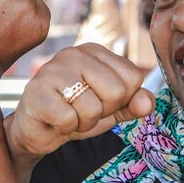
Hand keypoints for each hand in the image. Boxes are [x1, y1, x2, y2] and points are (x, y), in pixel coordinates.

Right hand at [4, 43, 154, 161]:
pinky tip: (54, 120)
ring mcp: (52, 70)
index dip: (121, 100)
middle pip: (117, 91)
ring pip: (93, 108)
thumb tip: (147, 102)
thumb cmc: (75, 113)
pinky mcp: (36, 92)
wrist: (38, 130)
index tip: (100, 101)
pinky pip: (68, 119)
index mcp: (95, 51)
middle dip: (103, 112)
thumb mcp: (111, 108)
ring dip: (83, 123)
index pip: (133, 77)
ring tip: (69, 115)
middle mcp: (74, 54)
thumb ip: (133, 103)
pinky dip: (65, 128)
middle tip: (82, 110)